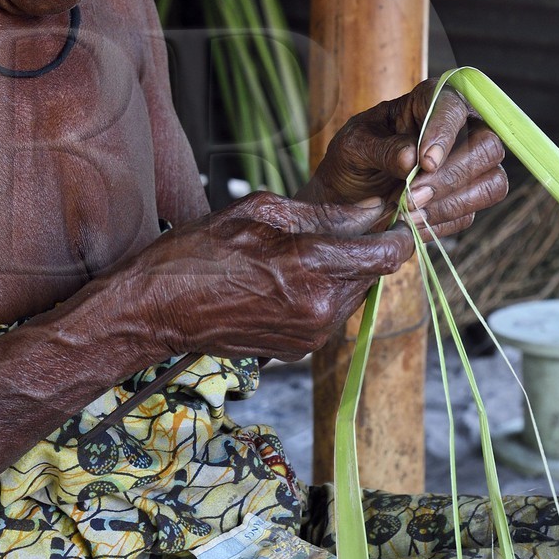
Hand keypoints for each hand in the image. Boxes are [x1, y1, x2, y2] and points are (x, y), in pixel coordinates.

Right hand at [126, 191, 414, 361]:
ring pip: (355, 294)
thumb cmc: (198, 252)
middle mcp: (319, 307)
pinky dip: (324, 293)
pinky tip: (289, 277)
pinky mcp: (300, 349)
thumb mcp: (261, 212)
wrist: (158, 309)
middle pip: (375, 273)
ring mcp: (311, 334)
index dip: (400, 232)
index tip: (396, 216)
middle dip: (368, 248)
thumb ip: (324, 213)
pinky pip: (332, 314)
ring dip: (345, 271)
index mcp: (310, 267)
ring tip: (305, 251)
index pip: (388, 253)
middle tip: (345, 224)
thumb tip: (371, 209)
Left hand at [299, 79, 507, 238]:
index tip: (425, 162)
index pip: (454, 106)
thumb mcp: (353, 147)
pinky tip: (411, 223)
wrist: (346, 197)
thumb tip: (411, 158)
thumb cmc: (352, 159)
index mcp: (428, 101)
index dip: (445, 133)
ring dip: (450, 203)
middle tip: (413, 195)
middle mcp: (460, 128)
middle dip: (451, 176)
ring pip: (491, 183)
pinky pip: (471, 213)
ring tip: (408, 213)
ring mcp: (470, 165)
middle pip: (487, 146)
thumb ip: (382, 149)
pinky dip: (440, 223)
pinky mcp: (467, 198)